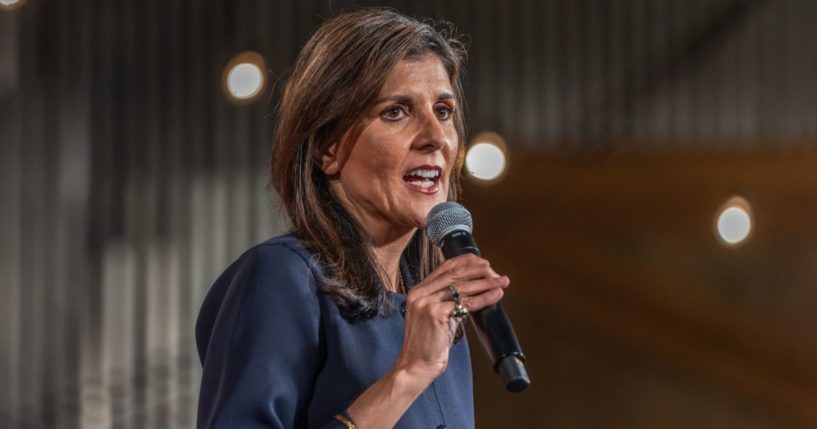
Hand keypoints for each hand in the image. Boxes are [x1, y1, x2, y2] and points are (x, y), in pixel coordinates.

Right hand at [394, 253, 509, 382]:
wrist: (415, 365)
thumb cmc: (427, 345)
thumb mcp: (436, 317)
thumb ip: (448, 303)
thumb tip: (471, 294)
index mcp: (418, 292)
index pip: (444, 268)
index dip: (465, 262)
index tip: (481, 261)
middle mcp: (419, 294)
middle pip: (454, 274)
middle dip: (478, 270)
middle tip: (496, 271)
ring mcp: (426, 302)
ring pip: (461, 287)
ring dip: (486, 282)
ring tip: (502, 281)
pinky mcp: (435, 313)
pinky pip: (465, 303)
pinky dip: (484, 298)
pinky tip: (495, 295)